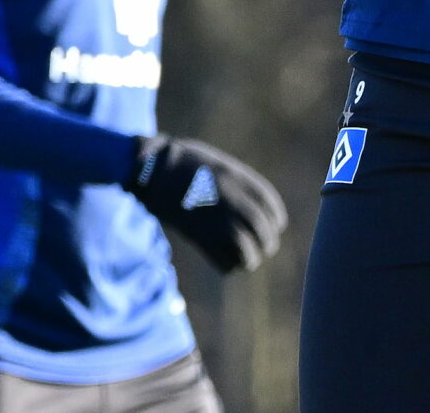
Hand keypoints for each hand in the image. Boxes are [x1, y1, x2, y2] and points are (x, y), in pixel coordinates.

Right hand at [125, 135, 287, 272]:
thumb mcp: (220, 164)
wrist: (154, 170)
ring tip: (245, 259)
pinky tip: (225, 261)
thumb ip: (240, 184)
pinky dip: (228, 266)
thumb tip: (256, 209)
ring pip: (247, 251)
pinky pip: (224, 262)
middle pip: (263, 231)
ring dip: (250, 258)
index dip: (275, 220)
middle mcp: (232, 200)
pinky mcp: (199, 237)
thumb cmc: (185, 162)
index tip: (272, 225)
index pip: (272, 207)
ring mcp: (216, 220)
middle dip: (266, 243)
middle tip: (262, 248)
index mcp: (239, 179)